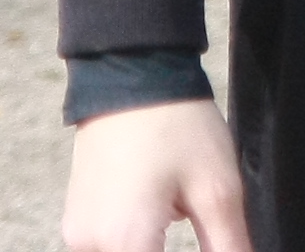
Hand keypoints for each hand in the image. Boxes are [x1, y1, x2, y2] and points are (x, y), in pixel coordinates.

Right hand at [63, 97, 249, 251]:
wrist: (131, 72)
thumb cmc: (177, 126)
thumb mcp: (217, 189)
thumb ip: (228, 247)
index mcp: (124, 243)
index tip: (216, 243)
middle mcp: (89, 246)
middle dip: (169, 250)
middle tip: (193, 213)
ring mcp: (77, 234)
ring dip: (153, 249)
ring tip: (178, 206)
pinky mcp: (76, 220)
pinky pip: (109, 246)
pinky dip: (138, 241)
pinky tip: (163, 205)